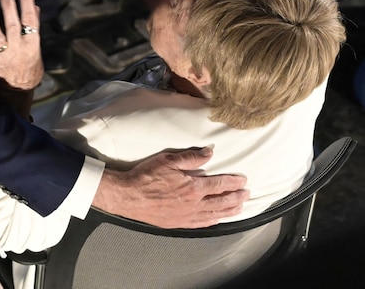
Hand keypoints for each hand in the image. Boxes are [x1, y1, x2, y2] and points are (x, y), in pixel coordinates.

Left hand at [0, 0, 43, 90]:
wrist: (20, 86)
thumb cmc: (29, 61)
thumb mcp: (35, 44)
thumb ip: (33, 26)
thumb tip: (34, 6)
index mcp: (31, 42)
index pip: (30, 20)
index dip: (27, 3)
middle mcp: (18, 47)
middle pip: (13, 26)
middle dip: (9, 9)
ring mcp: (4, 55)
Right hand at [93, 147, 248, 227]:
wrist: (128, 196)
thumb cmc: (146, 177)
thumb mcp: (168, 160)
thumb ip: (190, 157)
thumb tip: (209, 153)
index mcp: (193, 187)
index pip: (219, 185)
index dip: (233, 182)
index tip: (243, 180)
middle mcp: (194, 204)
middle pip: (222, 202)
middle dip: (237, 197)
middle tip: (247, 194)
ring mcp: (187, 216)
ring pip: (215, 215)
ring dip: (230, 210)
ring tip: (240, 207)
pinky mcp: (179, 223)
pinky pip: (202, 224)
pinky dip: (214, 221)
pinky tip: (218, 219)